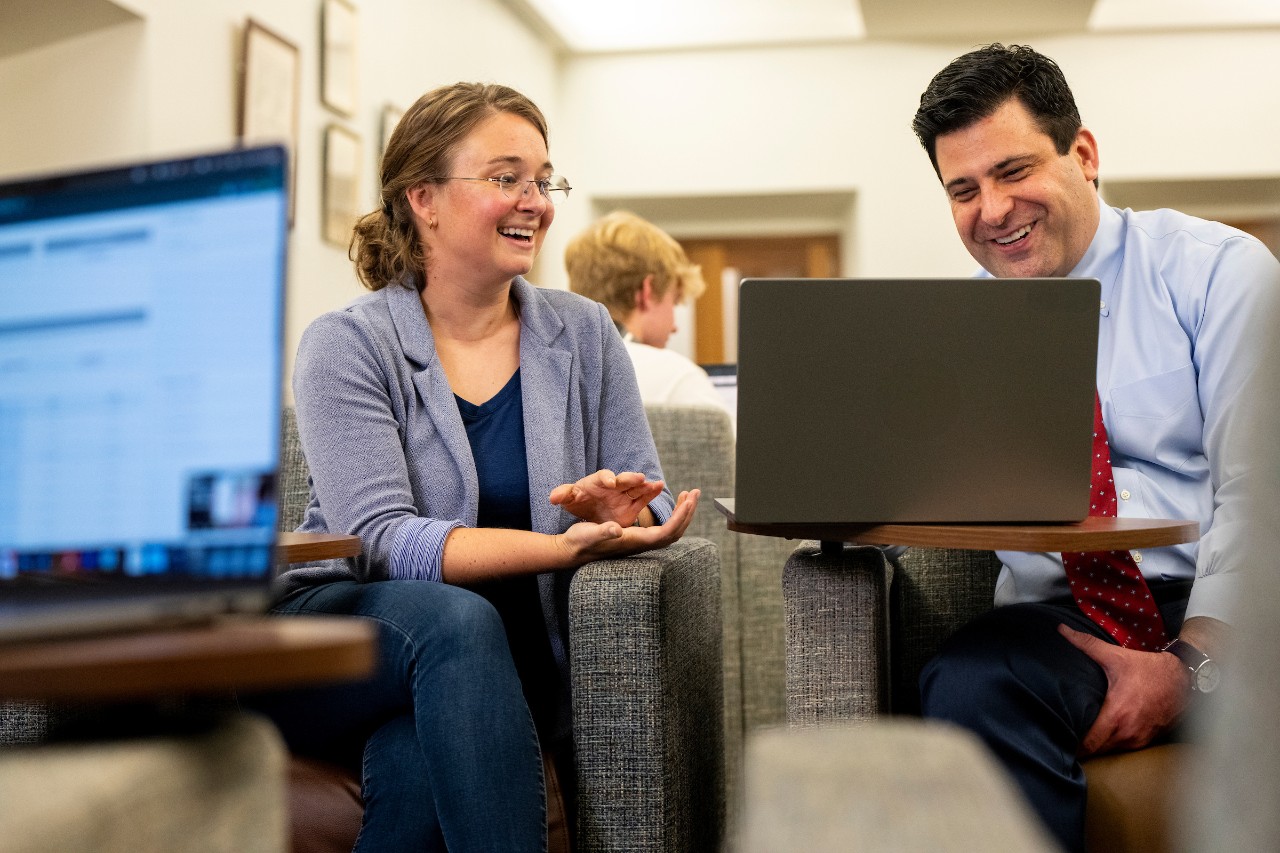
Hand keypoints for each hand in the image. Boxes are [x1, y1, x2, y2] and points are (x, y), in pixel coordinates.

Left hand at [548, 469, 665, 526]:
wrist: (588, 513)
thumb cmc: (579, 501)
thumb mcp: (569, 499)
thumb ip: (563, 495)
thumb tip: (553, 497)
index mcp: (597, 481)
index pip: (602, 477)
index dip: (607, 478)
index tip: (611, 482)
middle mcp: (613, 485)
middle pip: (623, 479)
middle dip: (630, 478)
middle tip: (639, 478)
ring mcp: (624, 493)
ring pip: (636, 487)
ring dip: (644, 485)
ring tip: (655, 484)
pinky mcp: (632, 504)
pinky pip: (644, 497)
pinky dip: (651, 492)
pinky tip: (660, 487)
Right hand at [555, 489, 699, 564]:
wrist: (572, 551)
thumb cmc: (580, 542)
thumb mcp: (589, 534)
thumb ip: (603, 532)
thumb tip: (617, 529)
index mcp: (634, 541)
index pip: (666, 532)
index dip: (680, 517)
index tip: (688, 500)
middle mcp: (641, 543)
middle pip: (674, 531)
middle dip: (687, 512)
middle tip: (695, 493)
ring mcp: (641, 542)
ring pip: (671, 530)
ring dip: (682, 513)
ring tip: (688, 496)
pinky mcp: (638, 538)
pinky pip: (663, 528)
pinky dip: (673, 515)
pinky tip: (673, 506)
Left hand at [1058, 624, 1189, 756]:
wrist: (1185, 679)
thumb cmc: (1149, 669)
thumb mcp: (1115, 656)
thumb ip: (1086, 644)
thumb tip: (1062, 630)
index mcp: (1117, 715)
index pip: (1088, 744)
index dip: (1073, 743)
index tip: (1061, 737)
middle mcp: (1128, 733)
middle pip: (1096, 750)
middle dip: (1081, 745)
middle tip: (1066, 734)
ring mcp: (1140, 740)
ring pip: (1110, 750)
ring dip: (1098, 745)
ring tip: (1082, 734)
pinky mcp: (1148, 740)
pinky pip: (1125, 747)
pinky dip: (1114, 742)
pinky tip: (1105, 733)